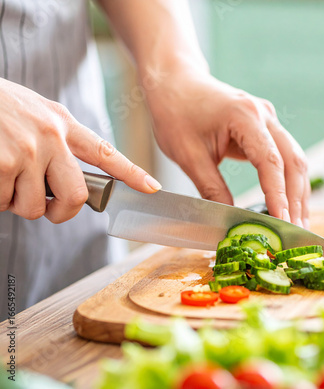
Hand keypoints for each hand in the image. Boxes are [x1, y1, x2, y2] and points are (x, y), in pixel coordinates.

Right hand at [0, 78, 160, 222]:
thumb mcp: (36, 113)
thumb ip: (57, 142)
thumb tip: (63, 183)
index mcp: (63, 124)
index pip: (106, 153)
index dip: (132, 174)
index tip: (152, 188)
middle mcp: (51, 138)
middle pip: (75, 197)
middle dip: (60, 212)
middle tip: (47, 208)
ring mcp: (27, 151)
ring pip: (33, 206)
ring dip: (16, 202)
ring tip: (4, 177)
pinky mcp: (2, 164)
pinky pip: (3, 201)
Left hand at [142, 69, 309, 227]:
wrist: (175, 82)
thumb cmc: (176, 113)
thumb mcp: (188, 155)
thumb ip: (211, 189)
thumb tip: (230, 220)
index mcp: (245, 117)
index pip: (271, 163)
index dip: (279, 197)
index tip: (283, 223)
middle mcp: (264, 115)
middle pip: (293, 162)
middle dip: (296, 200)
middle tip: (295, 232)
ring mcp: (268, 119)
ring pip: (294, 159)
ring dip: (298, 192)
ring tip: (296, 223)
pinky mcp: (265, 126)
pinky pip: (284, 156)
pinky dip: (288, 181)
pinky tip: (287, 202)